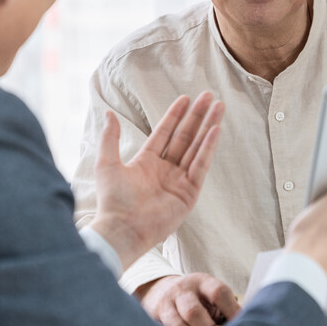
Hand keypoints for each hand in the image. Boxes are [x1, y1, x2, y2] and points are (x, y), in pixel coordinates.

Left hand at [89, 93, 223, 268]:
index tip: (185, 98)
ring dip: (208, 127)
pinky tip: (215, 130)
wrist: (122, 228)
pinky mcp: (189, 193)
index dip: (175, 116)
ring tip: (219, 107)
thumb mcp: (107, 163)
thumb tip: (109, 114)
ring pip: (197, 148)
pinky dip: (208, 148)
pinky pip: (201, 166)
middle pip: (185, 137)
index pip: (165, 133)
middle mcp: (165, 170)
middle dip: (197, 116)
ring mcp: (179, 181)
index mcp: (147, 162)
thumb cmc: (112, 200)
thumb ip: (110, 138)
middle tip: (209, 96)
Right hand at [136, 273, 240, 325]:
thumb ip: (223, 310)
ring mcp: (166, 303)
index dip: (232, 311)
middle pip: (194, 312)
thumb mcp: (209, 296)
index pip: (219, 293)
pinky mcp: (154, 316)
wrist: (160, 290)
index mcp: (203, 282)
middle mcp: (183, 290)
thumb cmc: (196, 299)